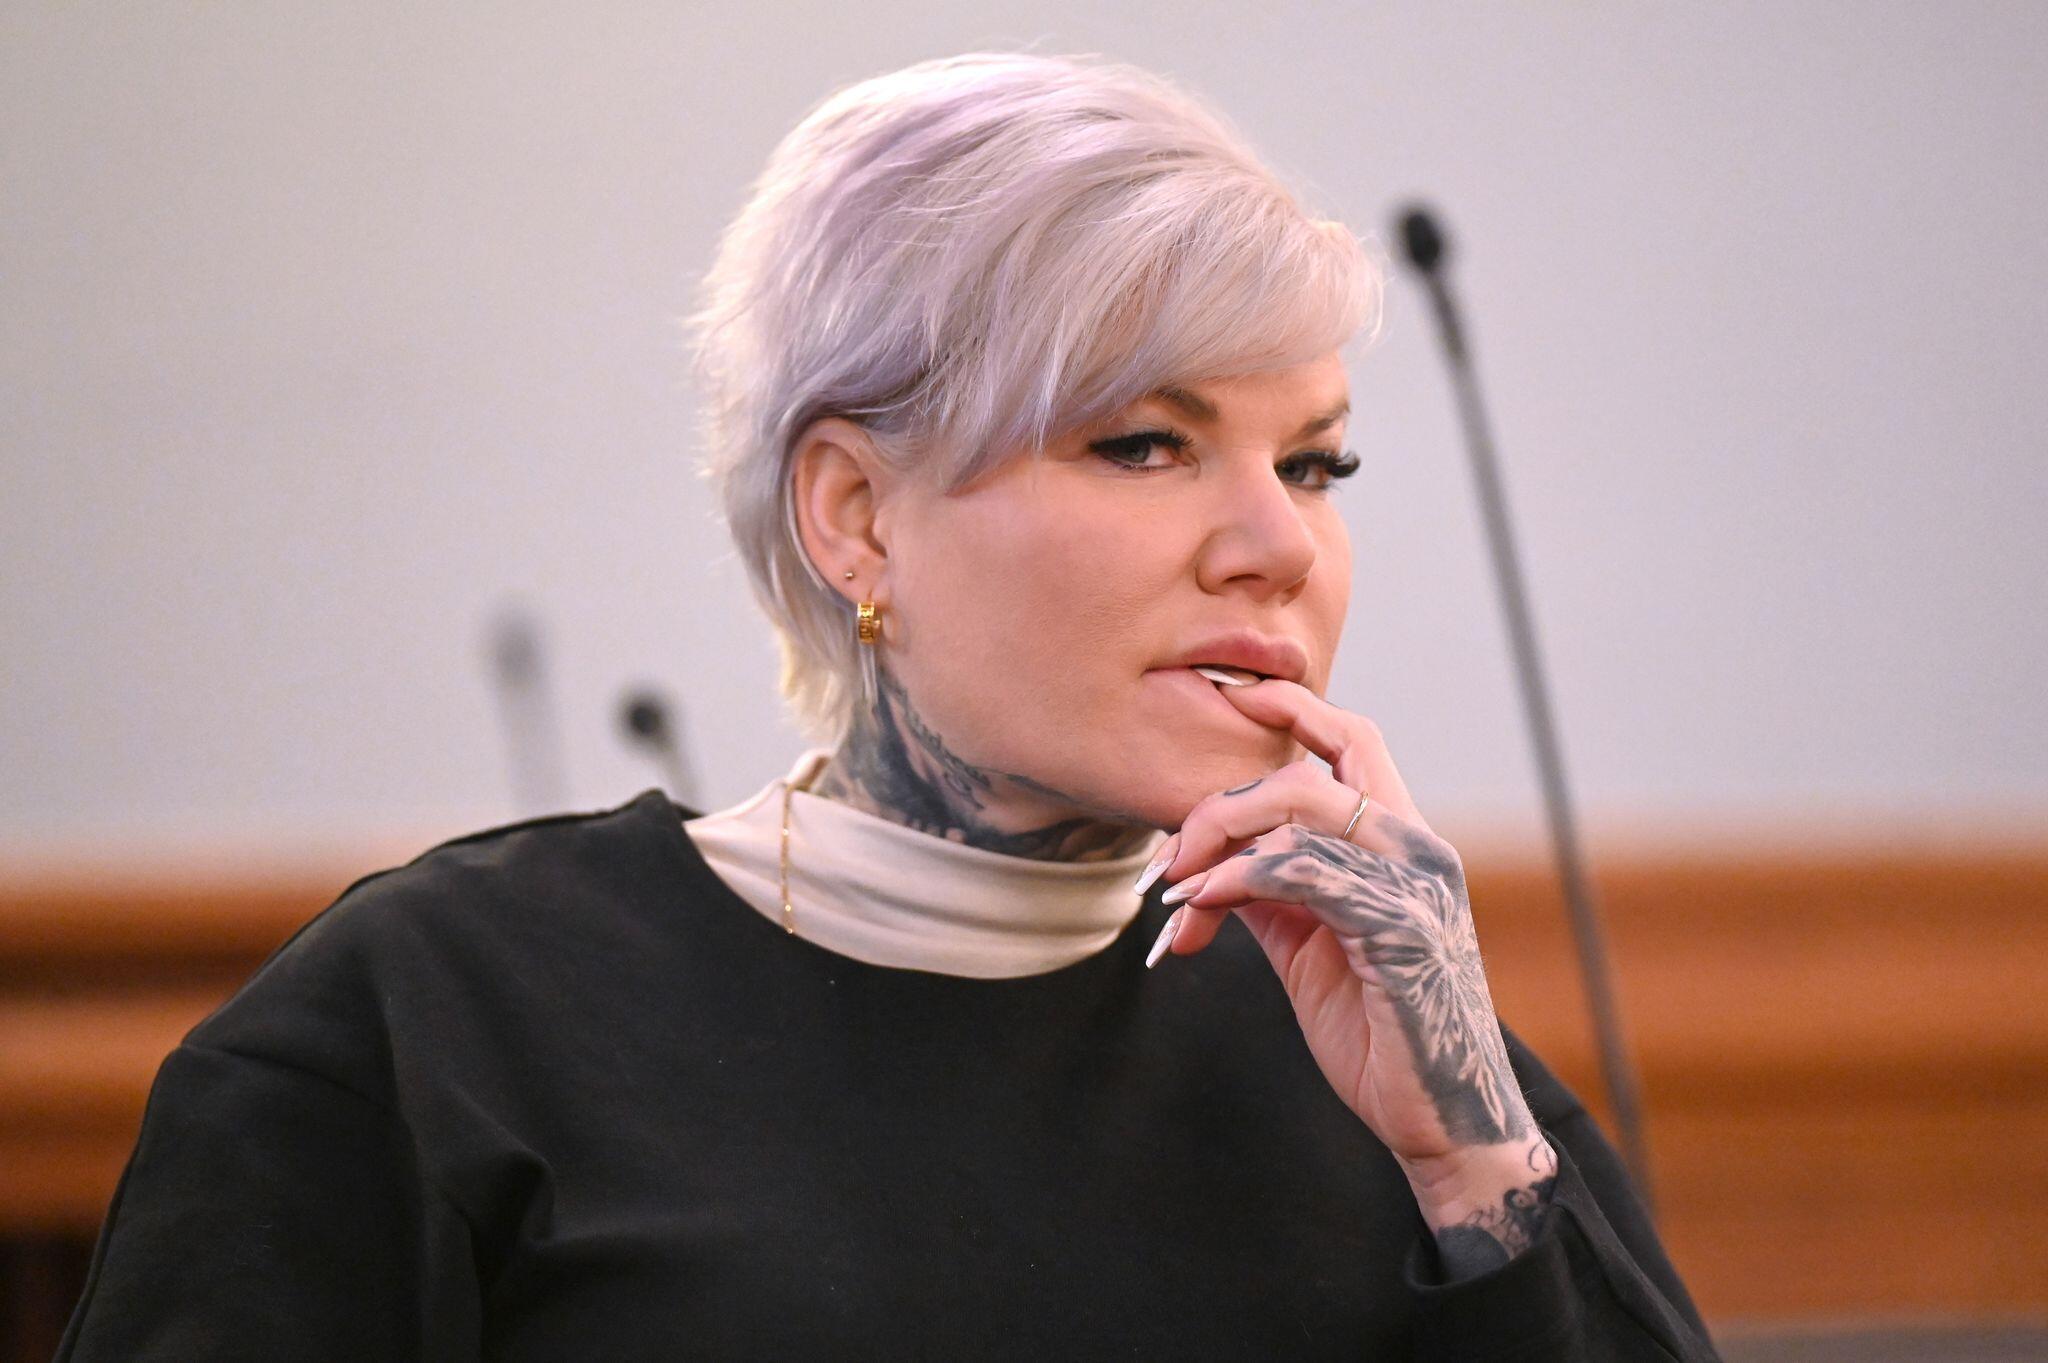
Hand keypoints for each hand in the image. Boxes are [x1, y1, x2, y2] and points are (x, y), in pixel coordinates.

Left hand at [1142, 678, 1541, 1183]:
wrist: (1444, 1123)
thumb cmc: (1382, 1037)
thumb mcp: (1311, 949)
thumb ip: (1274, 893)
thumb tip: (1209, 862)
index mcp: (1404, 844)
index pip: (1354, 740)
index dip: (1294, 708)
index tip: (1230, 698)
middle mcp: (1418, 848)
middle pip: (1310, 767)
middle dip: (1221, 802)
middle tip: (1168, 861)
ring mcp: (1414, 884)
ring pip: (1298, 806)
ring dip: (1216, 840)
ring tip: (1175, 893)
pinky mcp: (1399, 927)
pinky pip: (1300, 870)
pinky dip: (1235, 881)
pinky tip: (1199, 910)